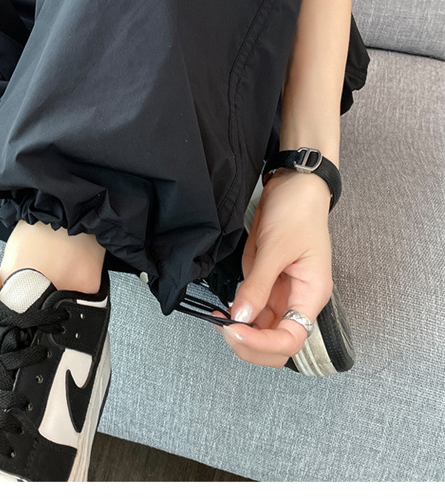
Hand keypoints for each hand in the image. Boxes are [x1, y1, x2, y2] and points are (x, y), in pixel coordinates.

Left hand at [211, 168, 332, 367]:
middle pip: (277, 343)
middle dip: (250, 344)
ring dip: (241, 332)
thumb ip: (258, 285)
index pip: (291, 339)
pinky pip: (254, 310)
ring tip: (217, 319)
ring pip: (263, 330)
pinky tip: (222, 309)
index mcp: (311, 295)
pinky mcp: (267, 283)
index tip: (235, 330)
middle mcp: (298, 300)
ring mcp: (281, 293)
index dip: (262, 344)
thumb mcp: (276, 247)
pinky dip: (238, 315)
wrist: (294, 185)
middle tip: (223, 327)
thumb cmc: (297, 212)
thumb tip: (241, 317)